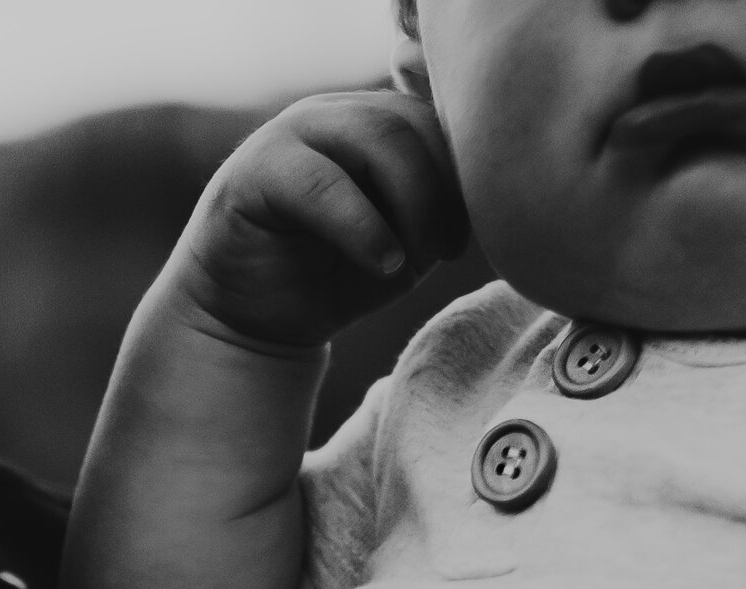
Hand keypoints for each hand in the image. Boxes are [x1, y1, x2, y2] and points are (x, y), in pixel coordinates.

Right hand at [178, 91, 467, 348]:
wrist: (257, 315)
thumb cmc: (337, 278)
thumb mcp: (406, 245)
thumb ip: (440, 213)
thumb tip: (488, 201)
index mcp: (375, 125)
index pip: (437, 122)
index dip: (461, 182)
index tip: (459, 245)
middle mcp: (336, 117)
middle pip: (413, 124)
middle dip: (441, 196)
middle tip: (440, 254)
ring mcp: (294, 134)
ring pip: (376, 138)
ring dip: (412, 207)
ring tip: (409, 263)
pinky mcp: (257, 171)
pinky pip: (322, 184)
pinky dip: (364, 227)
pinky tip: (383, 265)